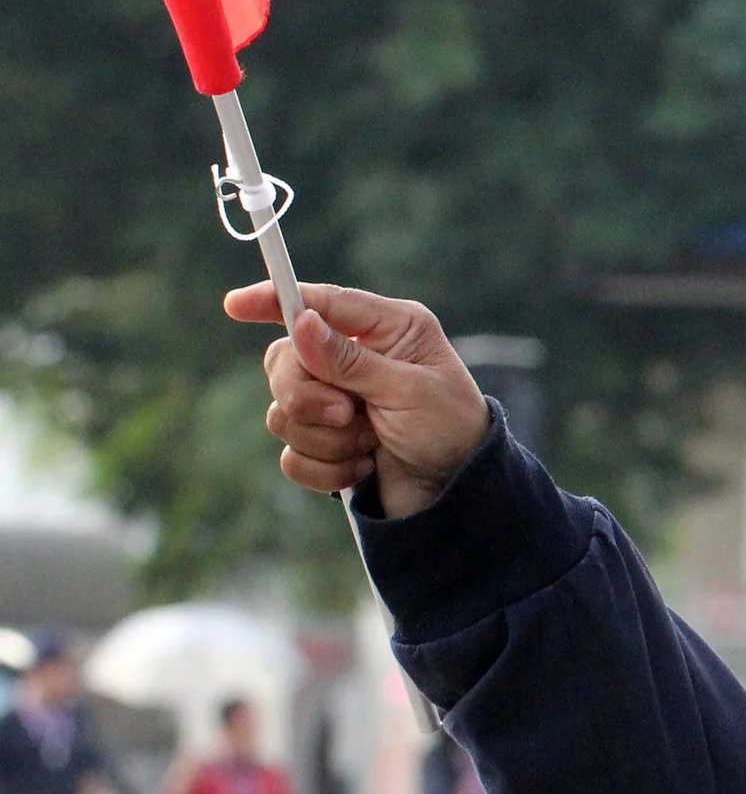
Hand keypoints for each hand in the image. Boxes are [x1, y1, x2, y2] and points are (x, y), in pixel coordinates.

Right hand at [224, 282, 490, 518]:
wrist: (461, 494)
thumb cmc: (451, 430)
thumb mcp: (410, 390)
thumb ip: (352, 360)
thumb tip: (300, 322)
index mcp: (387, 329)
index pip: (321, 302)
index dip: (274, 300)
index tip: (235, 305)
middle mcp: (355, 358)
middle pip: (285, 361)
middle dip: (308, 397)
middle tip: (348, 415)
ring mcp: (335, 400)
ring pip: (282, 411)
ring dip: (325, 438)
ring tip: (370, 444)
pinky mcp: (325, 442)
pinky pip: (291, 455)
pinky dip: (326, 468)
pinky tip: (364, 467)